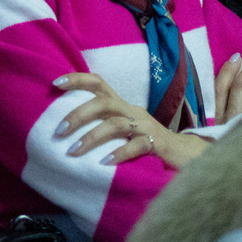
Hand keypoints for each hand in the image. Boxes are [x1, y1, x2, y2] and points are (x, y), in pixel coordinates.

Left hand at [52, 72, 207, 170]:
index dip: (78, 79)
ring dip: (92, 137)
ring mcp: (146, 127)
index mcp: (122, 105)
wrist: (186, 156)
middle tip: (58, 131)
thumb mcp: (122, 129)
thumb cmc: (146, 142)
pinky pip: (137, 146)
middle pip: (103, 103)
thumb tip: (64, 126)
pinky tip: (104, 162)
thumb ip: (101, 123)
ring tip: (72, 151)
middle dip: (78, 115)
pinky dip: (119, 153)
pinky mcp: (158, 145)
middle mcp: (132, 111)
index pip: (99, 83)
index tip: (55, 82)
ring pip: (116, 125)